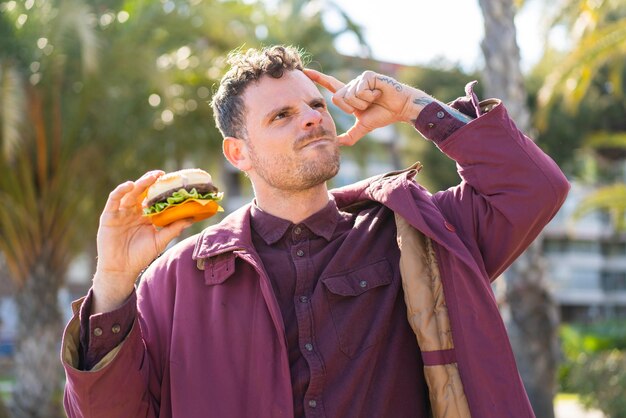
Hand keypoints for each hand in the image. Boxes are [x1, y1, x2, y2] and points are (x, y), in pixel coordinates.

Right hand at [92, 170, 192, 313]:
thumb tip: (191, 218)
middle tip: (162, 174)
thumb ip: (174, 229)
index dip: (161, 190)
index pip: (154, 199)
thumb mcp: (160, 241)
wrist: (121, 269)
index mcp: (145, 216)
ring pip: (130, 193)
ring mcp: (120, 213)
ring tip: (150, 178)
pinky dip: (121, 191)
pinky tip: (130, 185)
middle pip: (142, 193)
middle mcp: (133, 212)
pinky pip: (114, 199)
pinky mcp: (109, 216)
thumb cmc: (140, 256)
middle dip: (152, 182)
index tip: (173, 181)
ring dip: (140, 184)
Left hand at [305, 69, 429, 144]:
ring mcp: (359, 80)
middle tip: (367, 106)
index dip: (318, 78)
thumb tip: (336, 144)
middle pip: (337, 99)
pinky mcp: (367, 76)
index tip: (305, 71)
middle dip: (351, 107)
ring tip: (374, 99)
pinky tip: (378, 93)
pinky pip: (359, 90)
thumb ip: (349, 136)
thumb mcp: (363, 128)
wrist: (399, 108)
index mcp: (349, 96)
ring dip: (363, 102)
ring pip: (348, 95)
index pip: (330, 85)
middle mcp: (352, 86)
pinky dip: (369, 96)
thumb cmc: (383, 115)